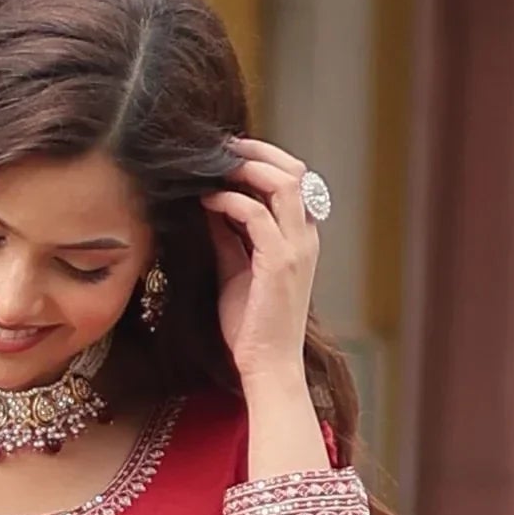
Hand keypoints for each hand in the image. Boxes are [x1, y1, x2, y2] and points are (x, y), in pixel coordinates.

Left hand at [202, 136, 320, 392]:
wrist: (266, 366)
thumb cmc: (251, 326)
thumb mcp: (236, 269)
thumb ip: (228, 235)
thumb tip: (210, 203)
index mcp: (300, 237)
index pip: (292, 180)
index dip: (262, 160)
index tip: (228, 154)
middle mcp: (305, 237)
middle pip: (294, 170)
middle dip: (256, 152)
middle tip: (221, 148)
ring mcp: (296, 249)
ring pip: (283, 183)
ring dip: (246, 167)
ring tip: (214, 166)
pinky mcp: (280, 263)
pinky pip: (257, 215)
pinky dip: (231, 201)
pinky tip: (208, 202)